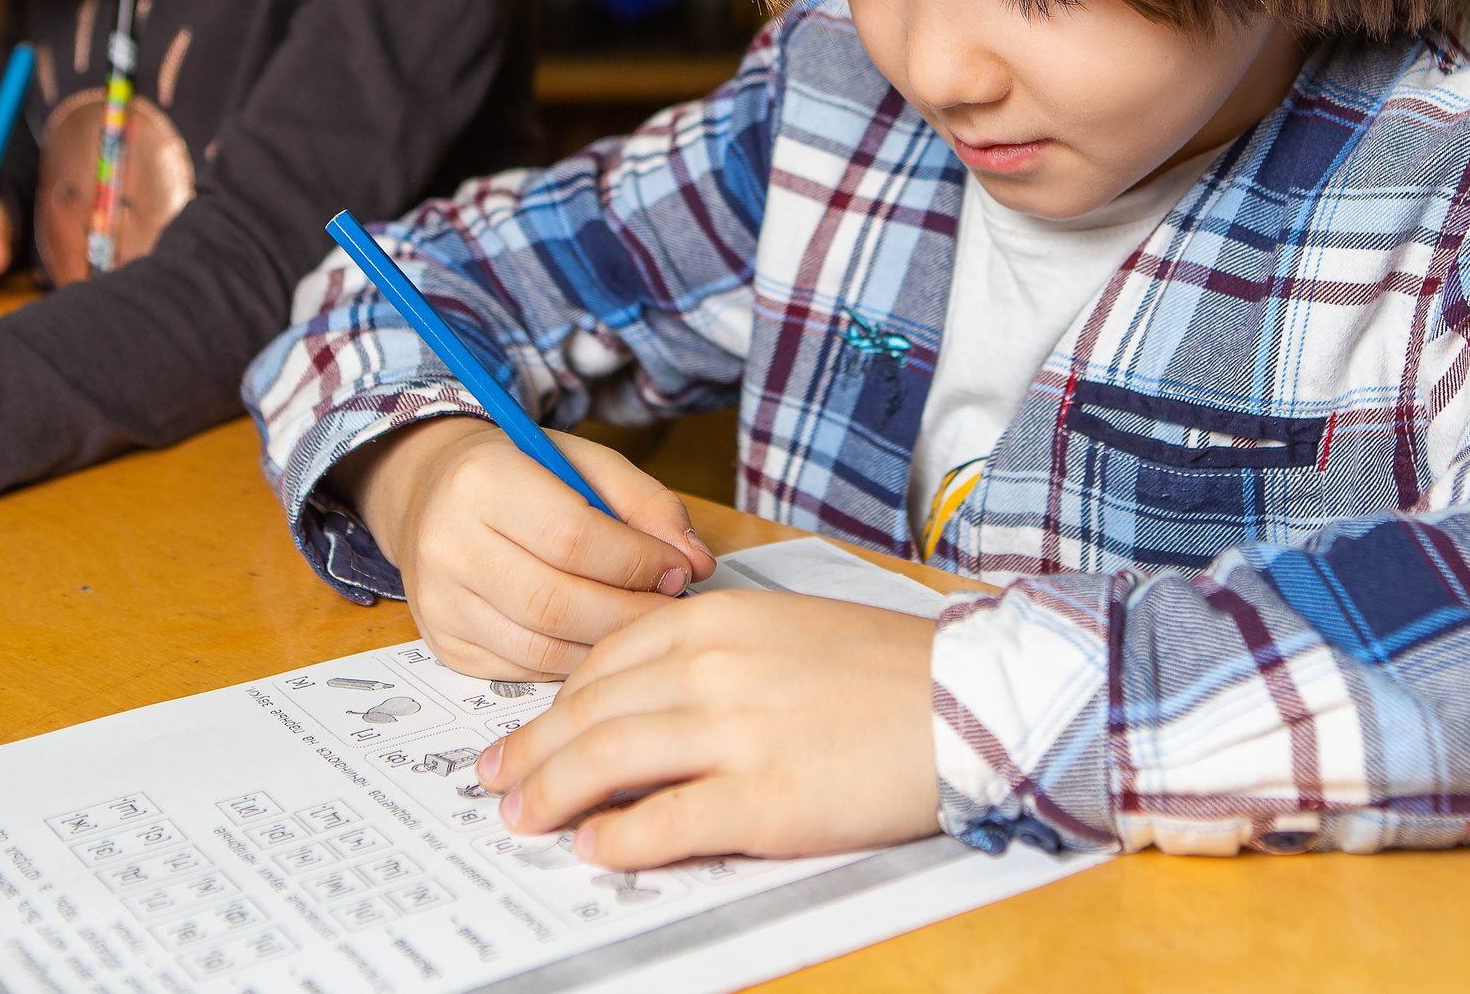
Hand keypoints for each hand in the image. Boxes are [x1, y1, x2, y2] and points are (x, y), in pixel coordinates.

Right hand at [338, 415, 717, 679]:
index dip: (638, 561)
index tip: (681, 569)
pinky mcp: (443, 644)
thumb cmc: (520, 473)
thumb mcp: (584, 463)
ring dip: (606, 648)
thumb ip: (646, 504)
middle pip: (557, 602)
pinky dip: (571, 664)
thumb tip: (696, 562)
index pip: (573, 538)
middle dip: (630, 614)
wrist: (431, 493)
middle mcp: (448, 544)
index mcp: (483, 481)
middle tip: (672, 609)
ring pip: (540, 648)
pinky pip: (521, 671)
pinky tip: (599, 643)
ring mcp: (439, 601)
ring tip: (643, 628)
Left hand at [478, 589, 938, 868]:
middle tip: (498, 782)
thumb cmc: (888, 669)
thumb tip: (649, 701)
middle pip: (589, 713)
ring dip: (553, 796)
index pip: (604, 661)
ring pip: (606, 764)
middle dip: (532, 752)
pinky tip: (596, 850)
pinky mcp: (761, 801)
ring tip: (523, 819)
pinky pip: (663, 823)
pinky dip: (618, 840)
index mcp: (716, 619)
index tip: (532, 730)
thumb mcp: (785, 630)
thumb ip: (712, 655)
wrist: (971, 701)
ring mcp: (733, 735)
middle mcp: (711, 669)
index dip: (556, 702)